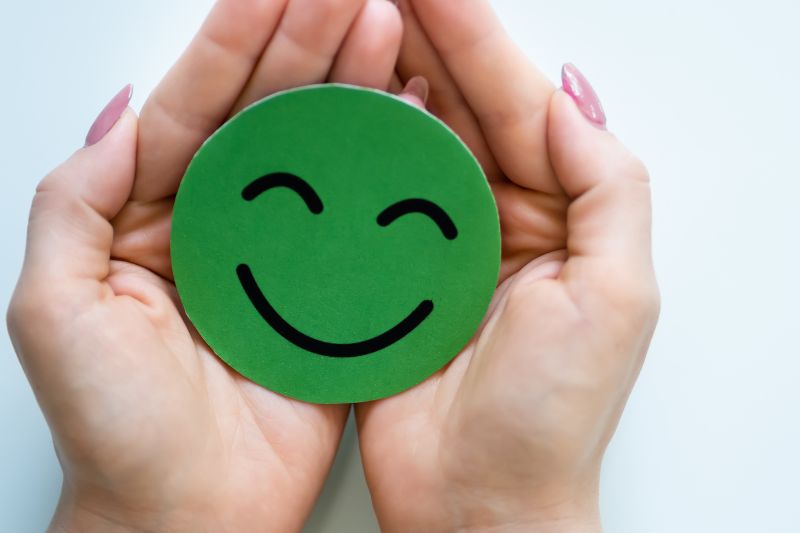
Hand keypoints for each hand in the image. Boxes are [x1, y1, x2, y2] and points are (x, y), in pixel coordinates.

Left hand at [7, 0, 402, 530]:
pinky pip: (358, 223)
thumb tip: (118, 111)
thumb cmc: (115, 429)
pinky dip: (384, 172)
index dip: (234, 45)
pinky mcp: (326, 297)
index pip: (194, 109)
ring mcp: (280, 259)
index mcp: (151, 219)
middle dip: (306, 50)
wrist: (185, 517)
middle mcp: (220, 229)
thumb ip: (77, 199)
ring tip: (384, 34)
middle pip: (265, 121)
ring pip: (319, 160)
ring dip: (350, 94)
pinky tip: (406, 125)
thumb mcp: (53, 305)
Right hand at [356, 1, 659, 530]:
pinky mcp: (385, 276)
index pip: (516, 106)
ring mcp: (436, 246)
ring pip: (410, 145)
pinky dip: (351, 153)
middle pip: (461, 111)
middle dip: (428, 41)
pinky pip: (366, 201)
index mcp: (558, 216)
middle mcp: (498, 221)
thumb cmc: (550, 419)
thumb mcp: (616, 295)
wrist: (479, 504)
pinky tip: (332, 106)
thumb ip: (607, 186)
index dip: (477, 39)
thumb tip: (570, 96)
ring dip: (387, 81)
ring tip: (357, 20)